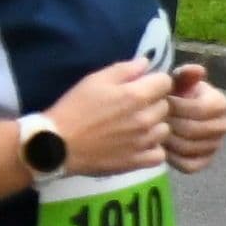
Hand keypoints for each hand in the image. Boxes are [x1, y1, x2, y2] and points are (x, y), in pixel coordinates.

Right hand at [43, 59, 174, 174]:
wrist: (59, 143)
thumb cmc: (75, 107)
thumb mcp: (95, 80)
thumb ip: (125, 69)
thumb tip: (146, 63)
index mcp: (136, 95)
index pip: (166, 82)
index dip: (155, 82)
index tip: (144, 86)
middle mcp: (145, 119)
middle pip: (166, 106)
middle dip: (154, 103)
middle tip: (135, 106)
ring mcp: (144, 142)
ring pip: (164, 130)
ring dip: (155, 126)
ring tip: (137, 126)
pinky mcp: (137, 162)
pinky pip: (159, 154)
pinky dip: (153, 149)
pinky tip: (139, 144)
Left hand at [164, 71, 225, 173]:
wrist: (177, 114)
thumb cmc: (177, 94)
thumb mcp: (180, 81)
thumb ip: (185, 75)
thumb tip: (197, 71)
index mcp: (221, 104)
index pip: (201, 109)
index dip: (178, 107)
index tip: (161, 101)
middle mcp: (223, 126)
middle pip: (193, 130)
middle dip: (171, 124)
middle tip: (153, 119)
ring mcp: (215, 146)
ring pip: (189, 148)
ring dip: (168, 140)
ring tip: (154, 131)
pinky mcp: (205, 162)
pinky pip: (189, 165)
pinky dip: (173, 158)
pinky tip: (162, 147)